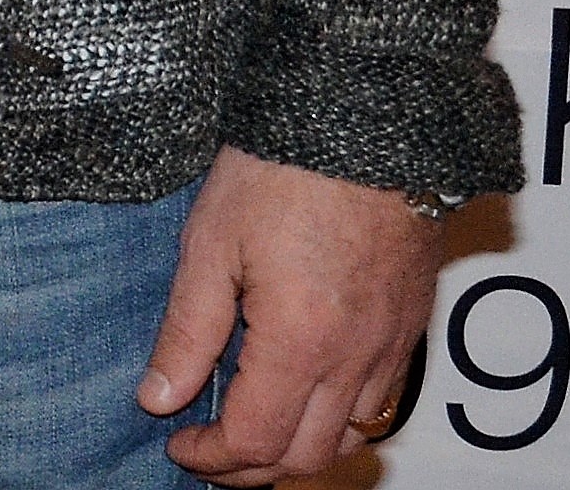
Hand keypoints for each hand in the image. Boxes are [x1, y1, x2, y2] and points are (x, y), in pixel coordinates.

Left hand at [141, 147, 445, 480]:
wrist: (366, 115)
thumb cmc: (283, 168)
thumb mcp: (211, 242)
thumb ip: (187, 330)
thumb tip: (158, 398)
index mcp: (301, 341)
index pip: (256, 441)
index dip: (210, 458)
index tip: (176, 443)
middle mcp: (357, 356)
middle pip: (306, 456)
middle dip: (250, 469)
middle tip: (207, 449)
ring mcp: (393, 343)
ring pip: (351, 437)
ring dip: (298, 448)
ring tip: (253, 428)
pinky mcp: (411, 323)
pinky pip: (381, 401)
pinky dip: (340, 418)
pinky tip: (304, 393)